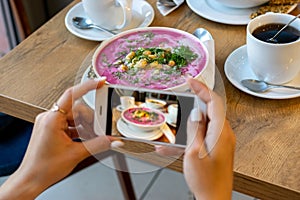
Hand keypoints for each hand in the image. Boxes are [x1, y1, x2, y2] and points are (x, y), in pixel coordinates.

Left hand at [0, 79, 119, 199]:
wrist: (31, 180)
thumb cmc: (44, 168)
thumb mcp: (76, 154)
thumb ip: (98, 144)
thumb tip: (113, 140)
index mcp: (52, 119)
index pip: (72, 94)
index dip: (89, 86)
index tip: (101, 82)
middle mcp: (49, 117)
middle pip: (77, 109)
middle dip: (91, 119)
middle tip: (102, 129)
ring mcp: (50, 123)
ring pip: (74, 117)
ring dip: (85, 126)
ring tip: (92, 137)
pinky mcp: (51, 128)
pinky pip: (69, 123)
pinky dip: (79, 130)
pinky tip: (85, 138)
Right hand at [184, 78, 235, 199]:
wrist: (213, 199)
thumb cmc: (207, 181)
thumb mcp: (194, 153)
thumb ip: (195, 129)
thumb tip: (195, 112)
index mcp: (221, 133)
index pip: (214, 102)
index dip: (202, 88)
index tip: (191, 81)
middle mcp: (224, 135)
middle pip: (211, 109)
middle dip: (197, 100)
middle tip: (186, 93)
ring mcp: (221, 141)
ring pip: (206, 122)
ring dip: (191, 120)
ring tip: (178, 123)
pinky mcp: (217, 148)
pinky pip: (204, 134)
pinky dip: (192, 134)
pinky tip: (175, 144)